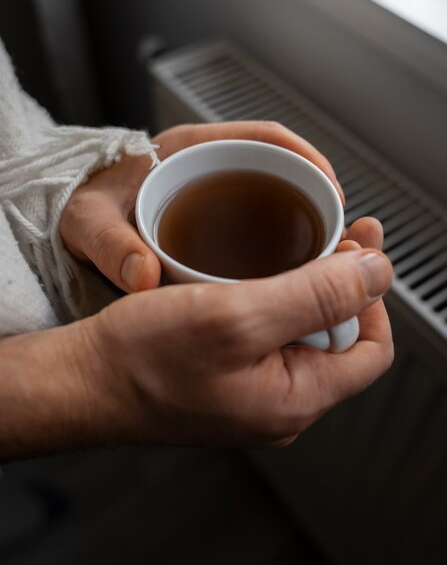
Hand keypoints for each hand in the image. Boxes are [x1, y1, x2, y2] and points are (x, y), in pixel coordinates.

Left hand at [60, 121, 343, 292]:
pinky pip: (256, 224)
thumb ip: (110, 245)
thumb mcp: (88, 222)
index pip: (263, 138)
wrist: (68, 221)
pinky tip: (286, 271)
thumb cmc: (81, 209)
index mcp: (188, 150)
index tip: (329, 185)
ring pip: (272, 199)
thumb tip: (143, 275)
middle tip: (336, 231)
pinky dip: (278, 242)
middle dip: (314, 194)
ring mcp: (213, 193)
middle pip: (279, 170)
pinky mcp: (212, 220)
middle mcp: (208, 168)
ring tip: (322, 255)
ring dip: (301, 220)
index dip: (305, 156)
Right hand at [81, 221, 392, 447]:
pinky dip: (275, 302)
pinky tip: (262, 276)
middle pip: (340, 339)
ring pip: (305, 334)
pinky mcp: (231, 379)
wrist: (84, 378)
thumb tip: (378, 272)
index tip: (358, 250)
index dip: (373, 296)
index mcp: (296, 399)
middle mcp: (282, 404)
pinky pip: (271, 338)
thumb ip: (319, 296)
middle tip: (333, 236)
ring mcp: (255, 393)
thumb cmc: (143, 355)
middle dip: (341, 285)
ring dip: (308, 289)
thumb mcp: (238, 315)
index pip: (371, 349)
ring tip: (300, 249)